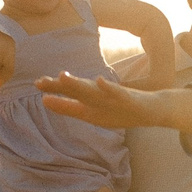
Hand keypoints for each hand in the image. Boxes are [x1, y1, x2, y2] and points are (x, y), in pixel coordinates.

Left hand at [40, 71, 169, 128]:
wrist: (154, 108)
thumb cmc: (122, 110)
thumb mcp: (94, 114)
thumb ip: (73, 108)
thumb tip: (48, 101)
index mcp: (91, 102)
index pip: (69, 96)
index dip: (54, 91)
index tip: (38, 84)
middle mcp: (100, 97)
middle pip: (77, 90)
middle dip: (60, 86)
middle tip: (41, 81)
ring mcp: (114, 96)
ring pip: (94, 90)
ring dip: (79, 84)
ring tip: (63, 77)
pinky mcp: (129, 98)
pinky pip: (118, 92)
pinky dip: (109, 87)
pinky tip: (100, 80)